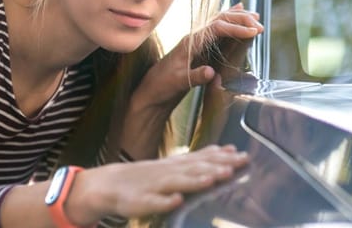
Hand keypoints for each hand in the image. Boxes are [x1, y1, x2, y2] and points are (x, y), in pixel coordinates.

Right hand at [66, 145, 248, 224]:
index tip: (243, 155)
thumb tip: (227, 149)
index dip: (223, 157)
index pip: (203, 159)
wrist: (108, 184)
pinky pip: (153, 202)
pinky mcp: (140, 201)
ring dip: (196, 181)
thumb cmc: (146, 177)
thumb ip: (200, 158)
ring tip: (213, 179)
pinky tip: (176, 201)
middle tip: (237, 164)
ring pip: (177, 182)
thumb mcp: (174, 164)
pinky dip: (164, 201)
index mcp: (177, 165)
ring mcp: (154, 186)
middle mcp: (168, 172)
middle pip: (195, 169)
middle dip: (216, 167)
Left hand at [133, 3, 263, 113]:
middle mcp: (194, 38)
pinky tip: (237, 12)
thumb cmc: (163, 85)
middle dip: (240, 20)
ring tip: (255, 16)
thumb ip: (195, 76)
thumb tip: (212, 72)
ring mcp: (197, 41)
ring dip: (237, 18)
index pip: (216, 28)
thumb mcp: (179, 83)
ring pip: (219, 22)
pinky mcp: (199, 48)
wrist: (152, 90)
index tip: (253, 32)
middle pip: (220, 20)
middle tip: (260, 25)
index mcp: (190, 43)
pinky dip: (229, 21)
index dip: (236, 28)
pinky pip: (217, 30)